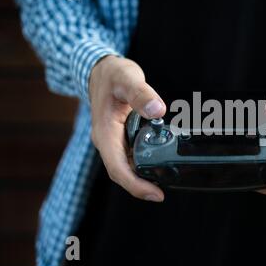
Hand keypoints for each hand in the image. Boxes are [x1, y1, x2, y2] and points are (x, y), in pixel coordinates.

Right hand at [89, 55, 166, 201]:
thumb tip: (158, 110)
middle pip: (121, 172)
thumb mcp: (126, 78)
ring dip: (142, 177)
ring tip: (164, 182)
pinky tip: (159, 164)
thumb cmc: (112, 75)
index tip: (155, 194)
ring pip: (126, 166)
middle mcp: (106, 140)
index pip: (117, 168)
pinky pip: (130, 156)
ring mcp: (113, 141)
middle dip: (140, 186)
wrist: (101, 71)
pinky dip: (143, 164)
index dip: (135, 185)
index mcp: (104, 132)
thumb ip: (141, 94)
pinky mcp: (120, 137)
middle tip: (162, 194)